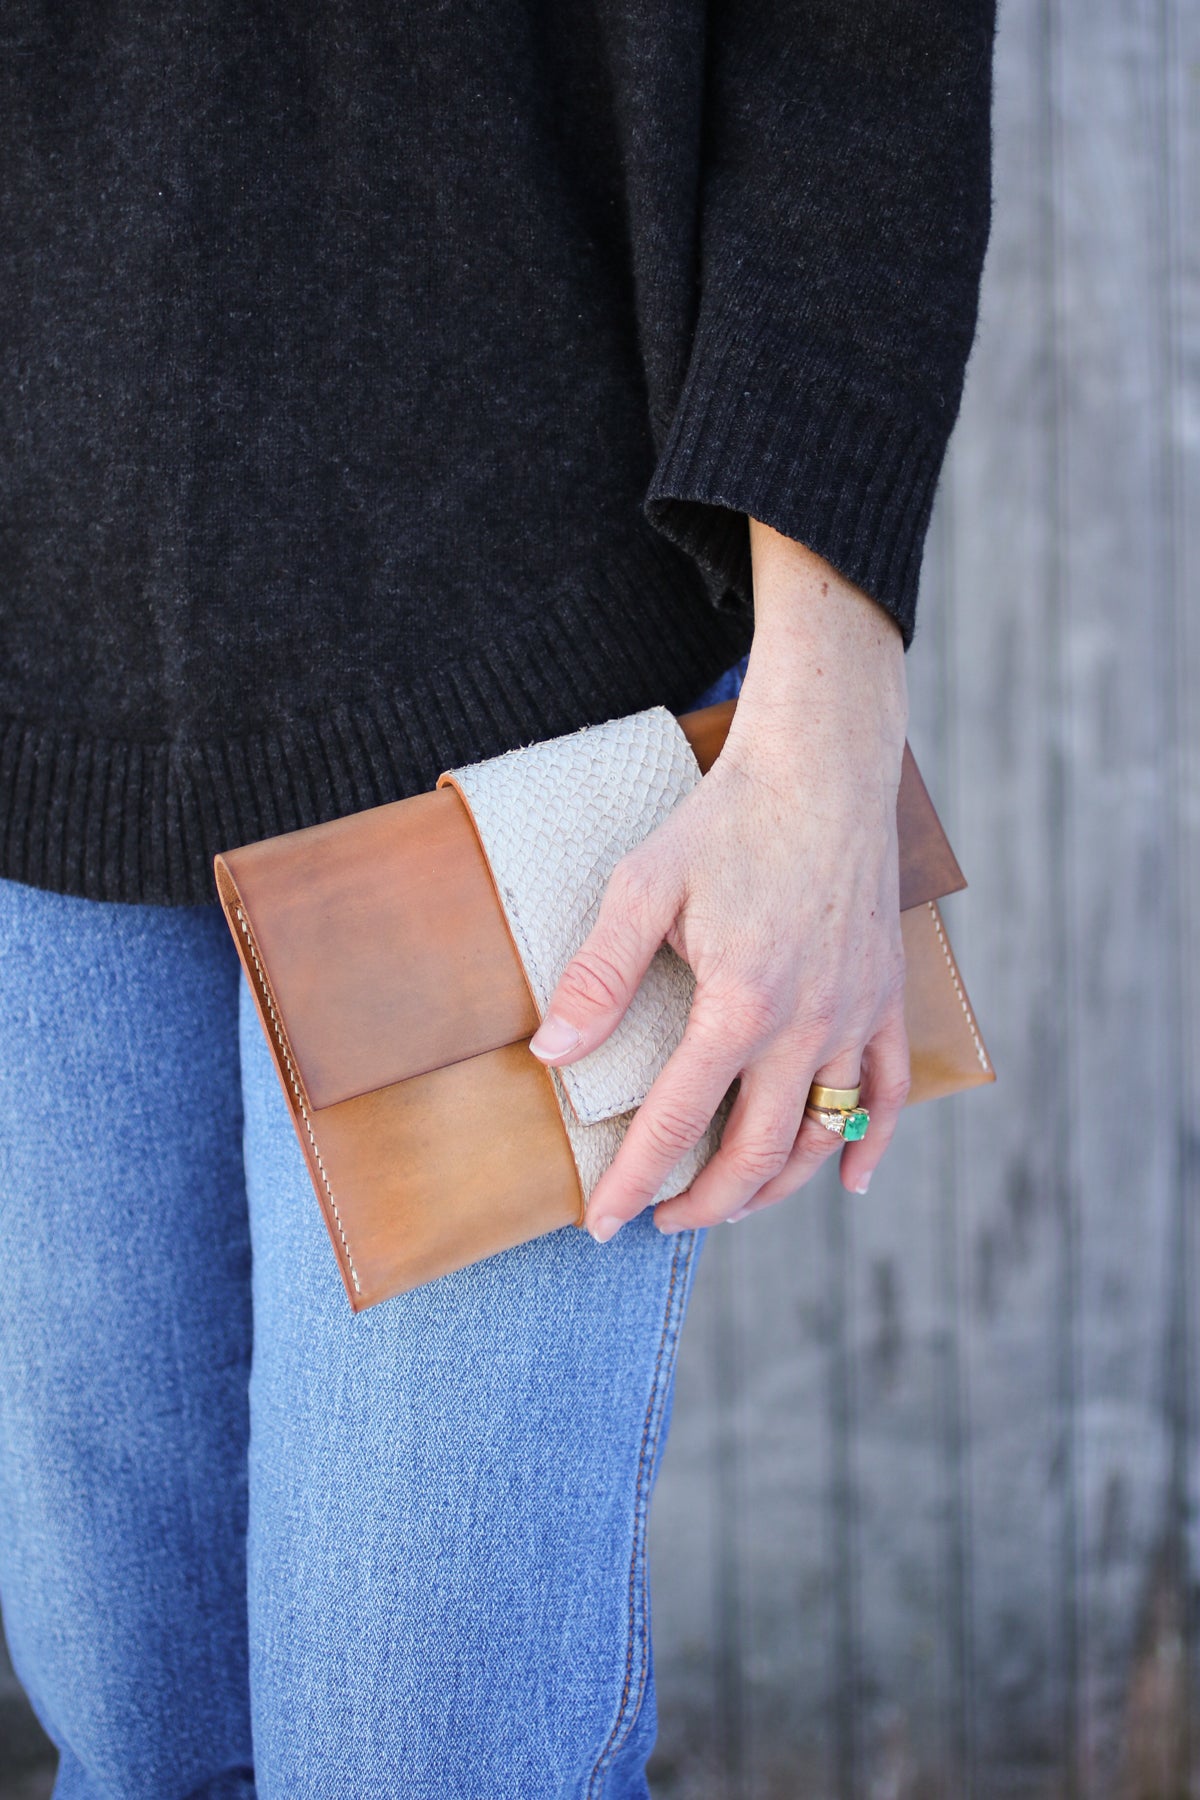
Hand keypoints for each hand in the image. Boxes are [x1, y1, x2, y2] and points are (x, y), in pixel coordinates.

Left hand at [528, 518, 910, 1239]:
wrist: (823, 767)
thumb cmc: (727, 821)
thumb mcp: (644, 887)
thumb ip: (599, 976)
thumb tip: (551, 1053)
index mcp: (741, 1004)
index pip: (677, 1122)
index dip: (635, 1180)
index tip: (603, 1222)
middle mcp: (806, 1025)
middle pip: (755, 1152)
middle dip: (703, 1202)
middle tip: (660, 1219)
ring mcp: (853, 1015)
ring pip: (822, 1135)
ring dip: (773, 1186)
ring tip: (728, 1205)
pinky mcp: (883, 996)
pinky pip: (890, 1090)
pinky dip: (871, 1143)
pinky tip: (850, 1181)